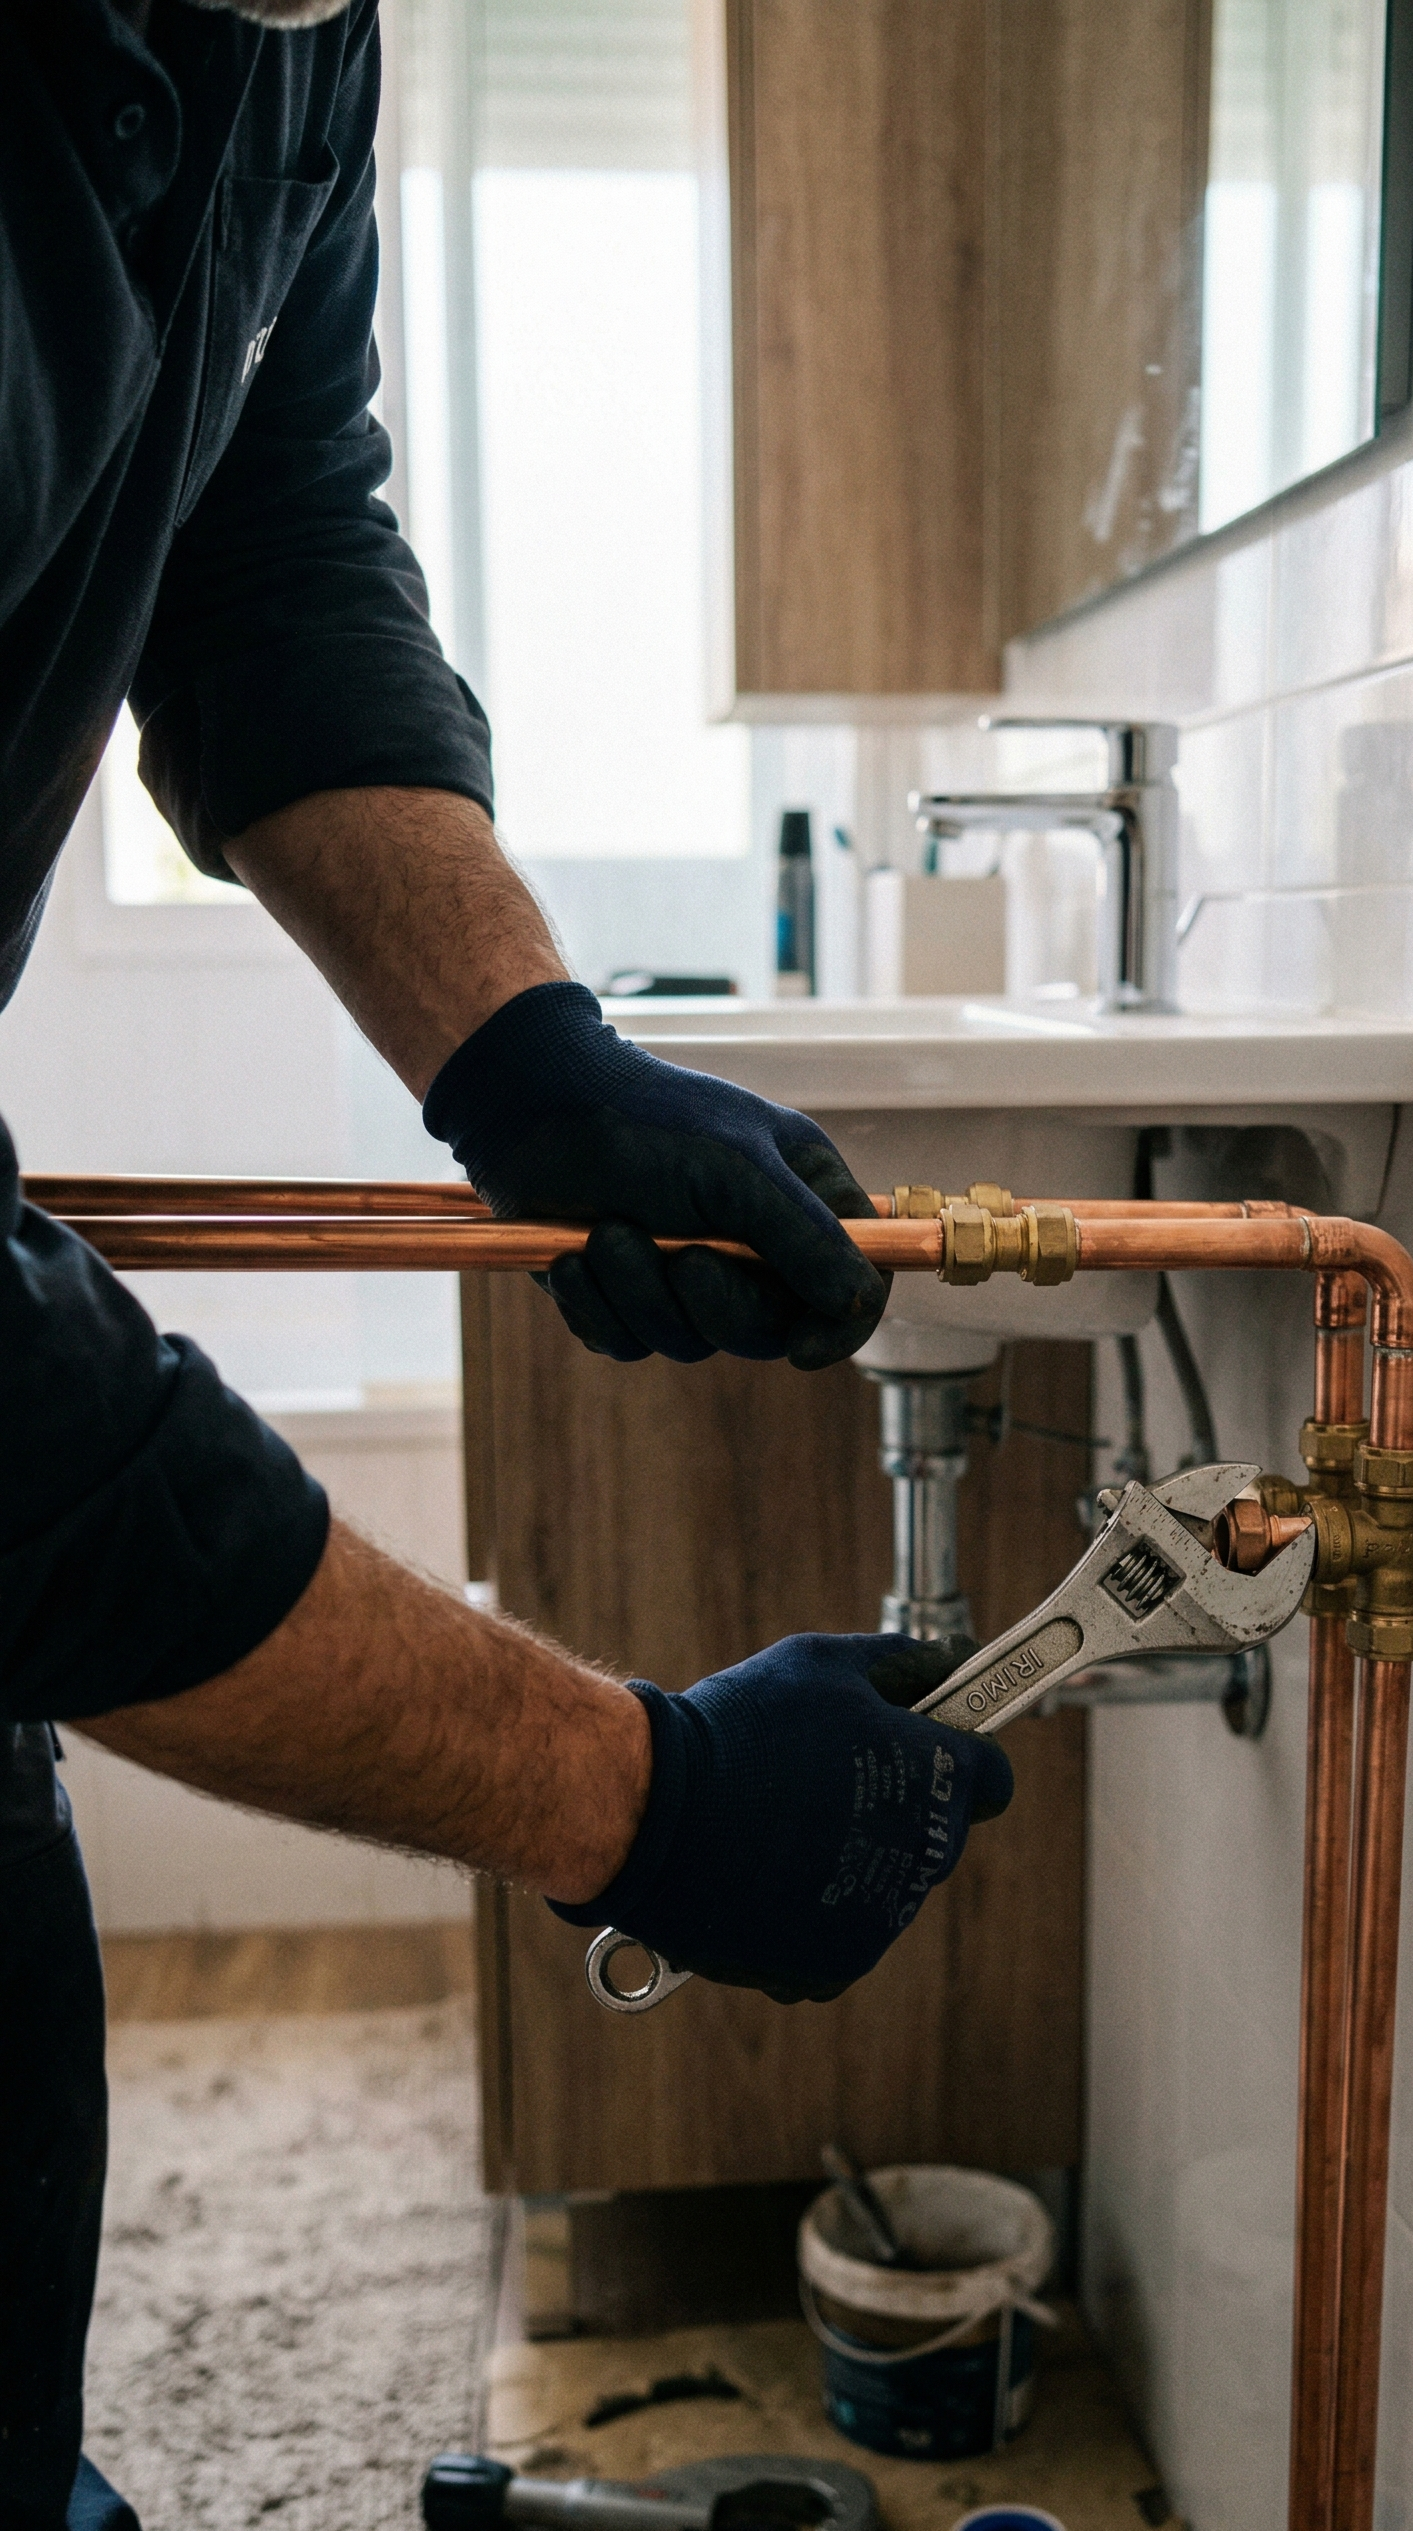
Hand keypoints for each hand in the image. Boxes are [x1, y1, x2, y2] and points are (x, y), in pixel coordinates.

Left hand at [422, 981, 888, 1367]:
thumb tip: (857, 1299)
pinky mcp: (624, 1293)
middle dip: (716, 1304)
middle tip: (682, 1259)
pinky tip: (574, 1258)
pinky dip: (597, 1306)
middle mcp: (751, 1241)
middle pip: (767, 1330)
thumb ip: (804, 1236)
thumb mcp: (738, 1170)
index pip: (855, 1280)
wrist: (529, 1109)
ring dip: (640, 1295)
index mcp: (800, 1197)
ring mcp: (686, 1271)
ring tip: (607, 1233)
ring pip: (688, 1341)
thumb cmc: (643, 1121)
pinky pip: (625, 1341)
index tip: (802, 1351)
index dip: (840, 1324)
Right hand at [548, 1633, 1013, 2001]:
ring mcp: (882, 1920)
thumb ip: (899, 1664)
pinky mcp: (834, 1966)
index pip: (992, 1778)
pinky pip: (841, 1938)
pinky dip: (812, 1916)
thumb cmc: (743, 1728)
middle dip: (898, 1809)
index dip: (958, 1758)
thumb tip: (944, 1663)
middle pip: (937, 1835)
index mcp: (937, 1778)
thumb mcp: (824, 1664)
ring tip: (781, 1827)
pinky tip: (765, 1876)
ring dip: (854, 1862)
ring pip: (887, 1888)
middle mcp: (926, 1857)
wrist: (660, 1814)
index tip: (921, 1749)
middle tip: (826, 1782)